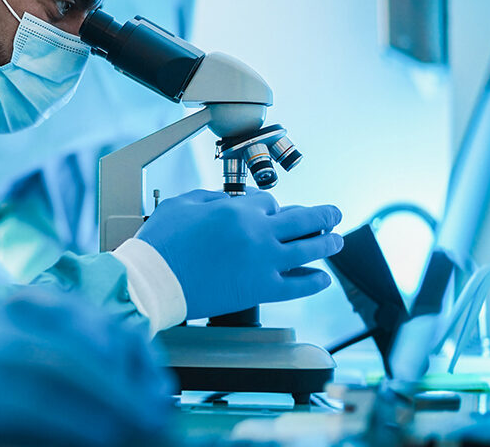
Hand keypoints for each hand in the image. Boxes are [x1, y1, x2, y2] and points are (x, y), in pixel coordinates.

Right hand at [0, 290, 173, 446]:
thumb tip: (31, 400)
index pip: (53, 310)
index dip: (105, 339)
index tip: (135, 367)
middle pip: (73, 334)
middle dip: (125, 369)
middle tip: (157, 404)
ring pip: (70, 369)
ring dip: (120, 402)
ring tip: (152, 429)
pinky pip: (45, 405)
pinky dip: (89, 423)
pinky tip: (115, 439)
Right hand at [135, 188, 342, 319]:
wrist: (152, 282)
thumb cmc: (160, 243)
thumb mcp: (181, 204)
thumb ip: (209, 198)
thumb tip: (229, 200)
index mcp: (236, 210)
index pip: (269, 202)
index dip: (273, 207)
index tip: (273, 212)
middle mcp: (257, 232)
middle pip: (303, 219)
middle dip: (323, 215)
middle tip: (334, 214)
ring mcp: (263, 262)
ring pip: (309, 249)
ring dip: (328, 243)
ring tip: (337, 240)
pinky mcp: (261, 289)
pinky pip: (299, 285)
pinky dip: (315, 281)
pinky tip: (323, 278)